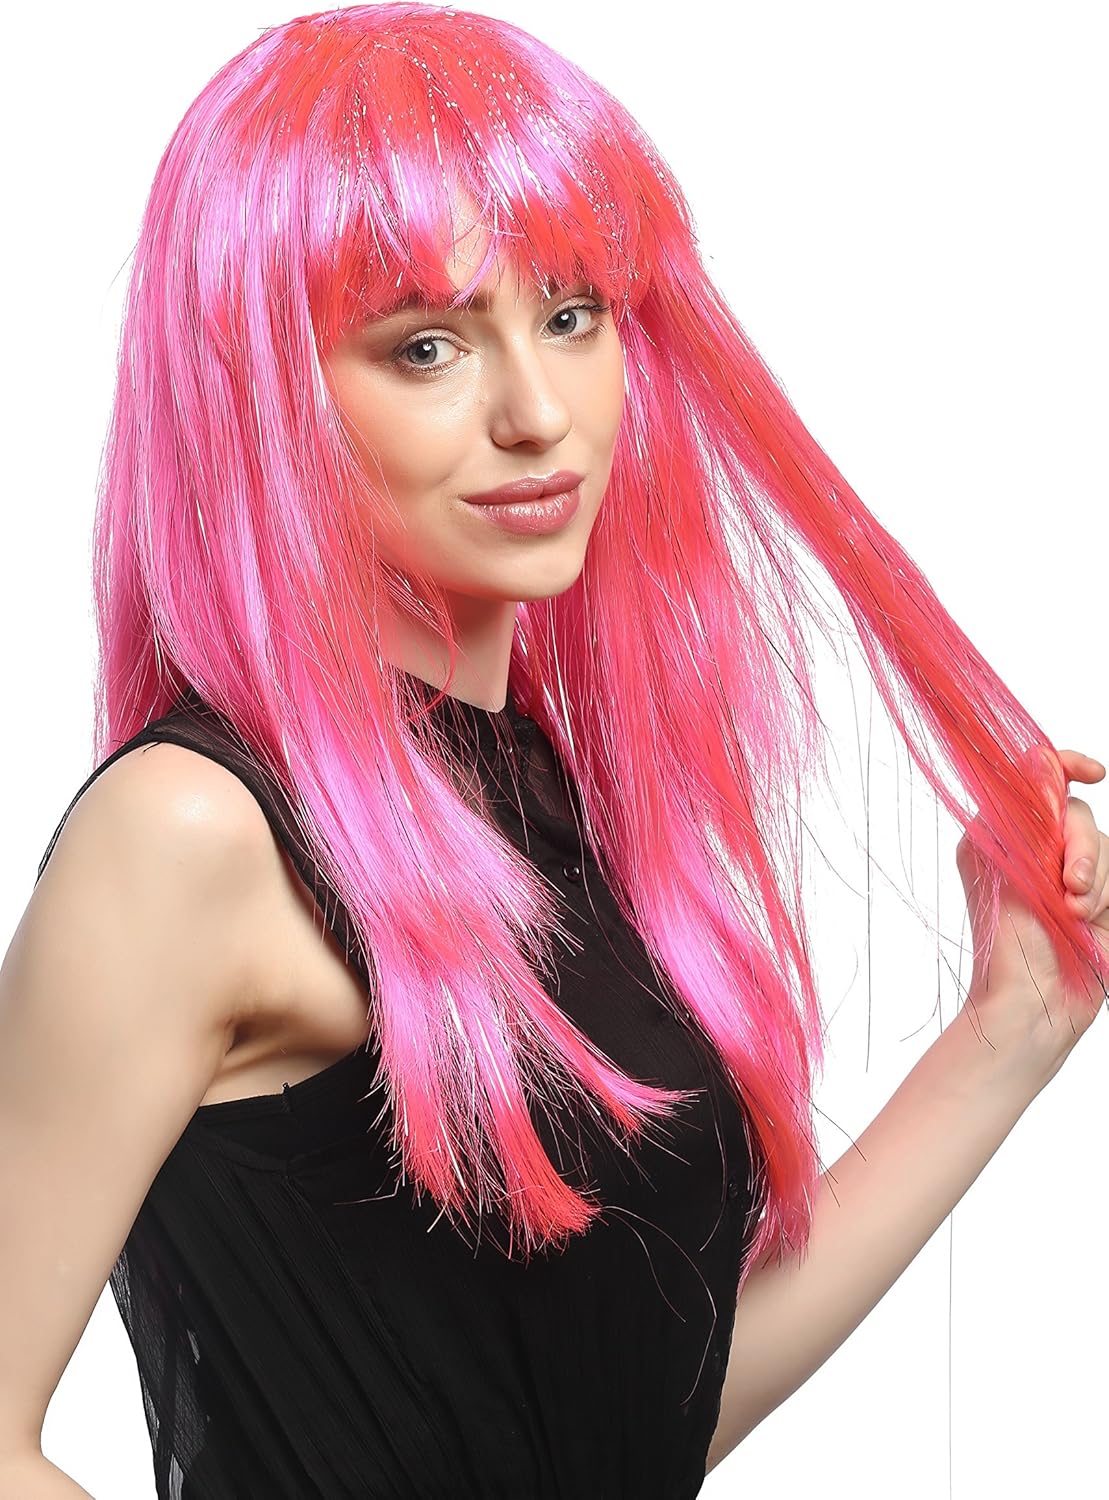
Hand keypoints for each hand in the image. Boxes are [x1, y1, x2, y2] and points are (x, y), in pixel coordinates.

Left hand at [956, 746, 1107, 1066]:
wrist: (1031, 1002)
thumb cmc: (1006, 941)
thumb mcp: (1009, 866)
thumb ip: (1028, 816)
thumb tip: (1042, 765)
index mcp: (1000, 833)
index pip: (1035, 779)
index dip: (1065, 766)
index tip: (1092, 773)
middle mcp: (1034, 849)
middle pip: (1077, 813)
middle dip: (1083, 846)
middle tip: (1071, 887)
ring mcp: (1068, 876)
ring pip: (1104, 845)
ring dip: (1096, 879)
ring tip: (1075, 914)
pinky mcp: (1098, 901)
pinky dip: (1107, 896)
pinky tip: (1089, 922)